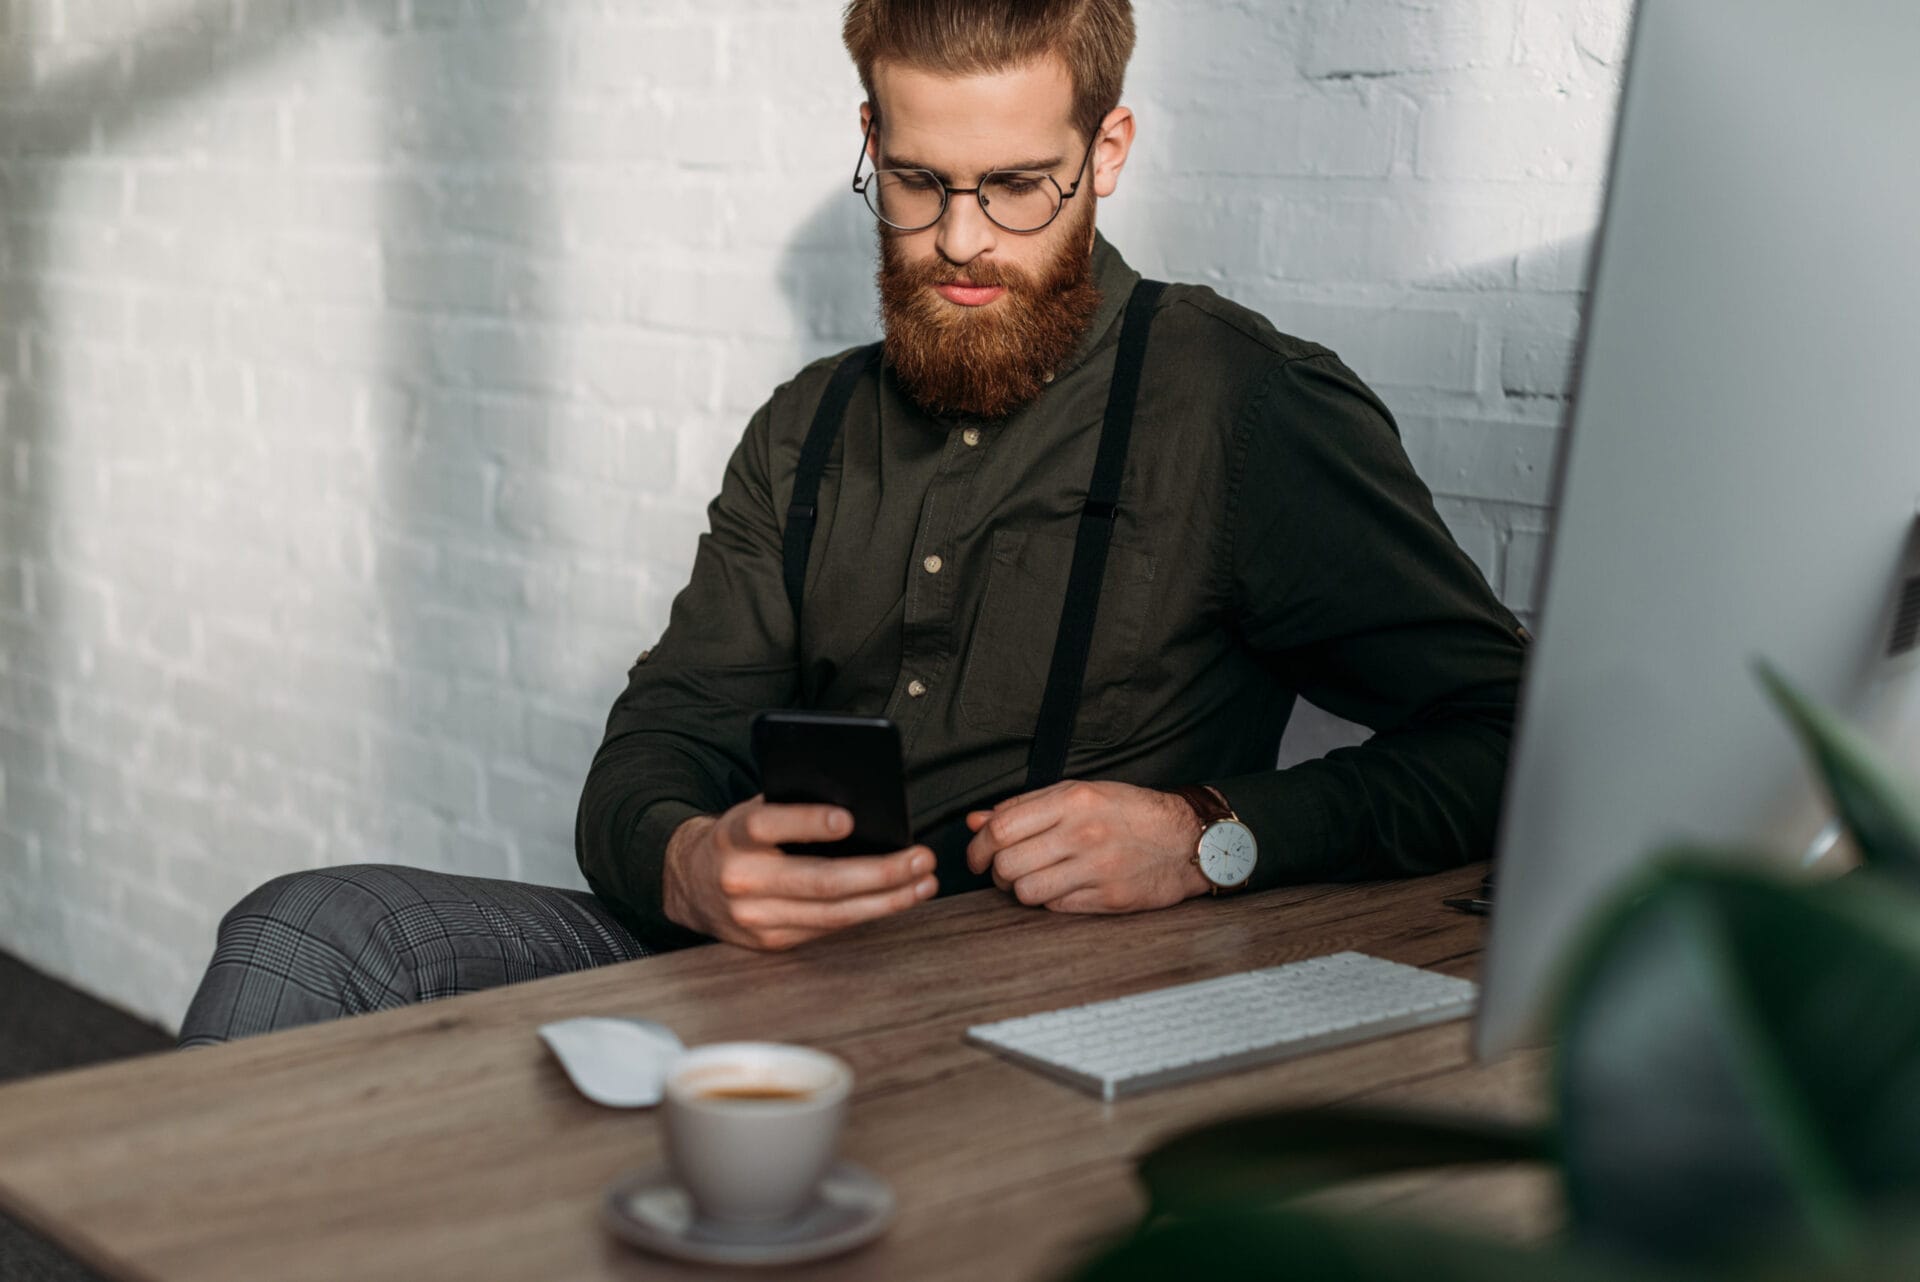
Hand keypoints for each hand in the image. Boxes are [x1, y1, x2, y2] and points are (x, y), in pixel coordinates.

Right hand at [662, 796, 938, 950]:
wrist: (689, 883)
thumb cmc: (739, 837)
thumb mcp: (752, 812)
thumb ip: (793, 807)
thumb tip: (862, 805)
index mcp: (733, 835)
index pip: (768, 825)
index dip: (808, 823)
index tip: (848, 819)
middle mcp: (741, 880)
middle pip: (818, 881)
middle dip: (878, 872)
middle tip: (921, 858)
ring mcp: (755, 919)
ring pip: (831, 914)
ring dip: (886, 900)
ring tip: (923, 883)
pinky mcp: (770, 943)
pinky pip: (827, 930)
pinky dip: (867, 914)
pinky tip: (897, 899)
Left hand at [964, 780, 1208, 913]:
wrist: (1187, 839)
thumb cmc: (1130, 812)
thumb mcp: (1079, 794)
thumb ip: (1025, 806)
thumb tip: (975, 821)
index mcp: (1072, 801)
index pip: (1001, 828)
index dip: (978, 848)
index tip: (976, 857)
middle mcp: (1082, 834)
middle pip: (1007, 864)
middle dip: (996, 872)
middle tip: (1004, 871)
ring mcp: (1097, 869)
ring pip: (1026, 892)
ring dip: (1020, 890)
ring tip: (1031, 880)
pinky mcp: (1109, 898)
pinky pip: (1055, 907)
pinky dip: (1049, 901)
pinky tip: (1060, 888)